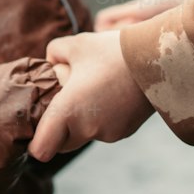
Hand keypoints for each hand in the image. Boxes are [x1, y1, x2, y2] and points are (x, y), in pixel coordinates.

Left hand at [29, 30, 152, 160]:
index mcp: (68, 111)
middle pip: (61, 144)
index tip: (37, 131)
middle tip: (66, 102)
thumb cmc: (112, 51)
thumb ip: (53, 54)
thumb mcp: (76, 44)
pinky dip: (102, 119)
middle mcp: (86, 128)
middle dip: (59, 130)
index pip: (41, 149)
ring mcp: (108, 133)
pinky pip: (104, 131)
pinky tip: (111, 96)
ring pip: (84, 135)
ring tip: (93, 92)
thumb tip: (50, 65)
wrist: (158, 61)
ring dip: (82, 122)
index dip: (35, 143)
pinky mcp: (124, 132)